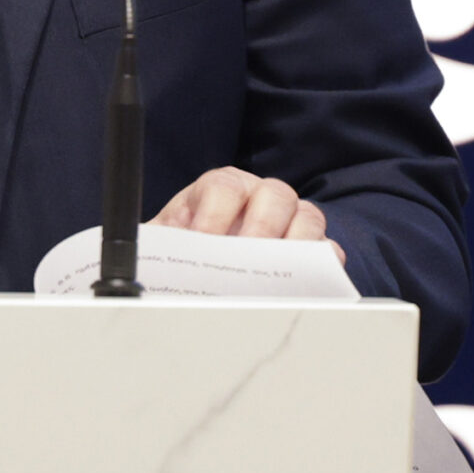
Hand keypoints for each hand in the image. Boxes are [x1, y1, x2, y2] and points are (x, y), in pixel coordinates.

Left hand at [151, 167, 344, 264]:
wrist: (204, 270)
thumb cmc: (187, 255)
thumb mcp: (168, 248)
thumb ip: (161, 251)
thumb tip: (145, 270)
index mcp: (221, 188)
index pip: (224, 186)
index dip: (214, 213)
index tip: (202, 242)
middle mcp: (260, 197)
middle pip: (274, 194)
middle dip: (260, 227)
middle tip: (244, 260)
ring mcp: (291, 221)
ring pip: (308, 217)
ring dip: (295, 246)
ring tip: (275, 276)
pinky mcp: (312, 251)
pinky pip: (328, 252)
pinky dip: (321, 267)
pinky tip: (303, 287)